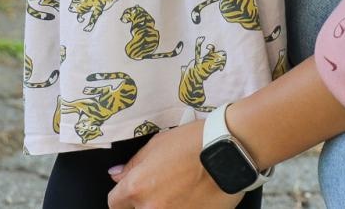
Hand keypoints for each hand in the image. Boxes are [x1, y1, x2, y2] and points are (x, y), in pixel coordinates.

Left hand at [106, 121, 240, 208]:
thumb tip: (117, 175)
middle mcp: (151, 208)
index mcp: (137, 187)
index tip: (131, 192)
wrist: (230, 151)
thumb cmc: (195, 142)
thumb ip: (134, 164)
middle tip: (164, 187)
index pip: (115, 203)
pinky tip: (194, 197)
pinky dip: (184, 207)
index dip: (123, 196)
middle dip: (145, 201)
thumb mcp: (158, 144)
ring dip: (165, 205)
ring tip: (182, 191)